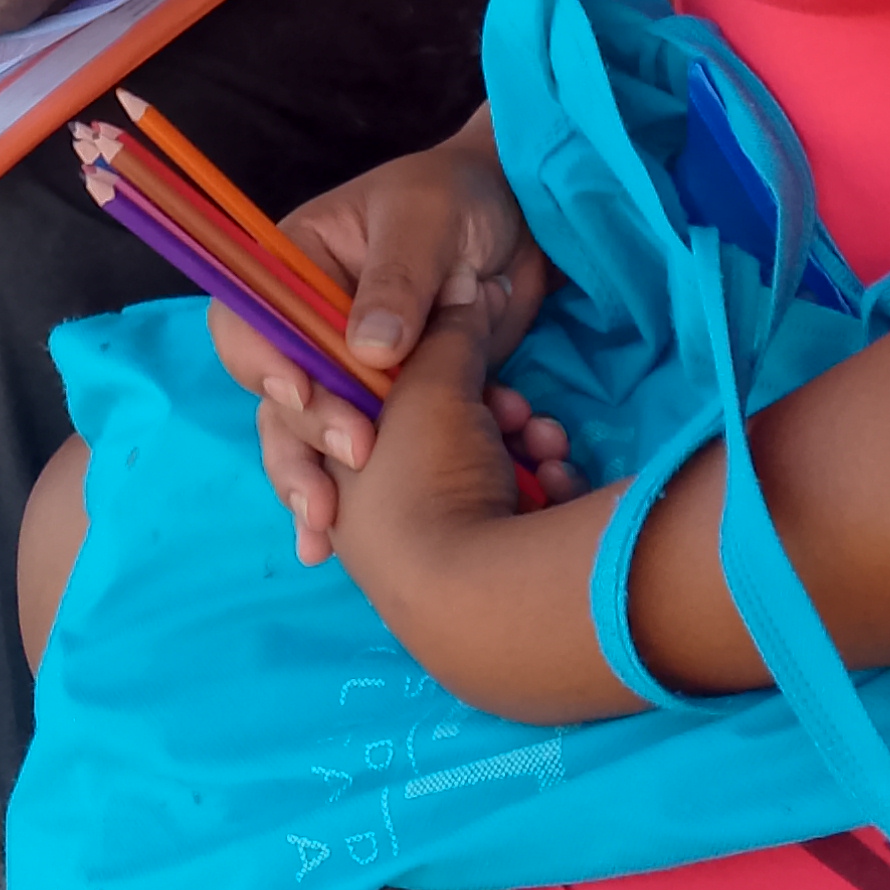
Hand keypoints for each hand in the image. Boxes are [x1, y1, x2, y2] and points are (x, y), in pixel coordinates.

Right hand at [213, 117, 568, 562]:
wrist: (524, 219)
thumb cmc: (460, 197)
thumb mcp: (426, 218)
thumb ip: (398, 278)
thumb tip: (369, 352)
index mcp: (295, 267)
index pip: (249, 322)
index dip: (260, 363)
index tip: (301, 394)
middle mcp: (309, 328)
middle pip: (279, 397)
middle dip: (303, 443)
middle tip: (346, 469)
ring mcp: (350, 372)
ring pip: (318, 440)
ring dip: (324, 487)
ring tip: (327, 534)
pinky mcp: (396, 406)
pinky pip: (380, 456)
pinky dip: (386, 493)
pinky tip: (382, 535)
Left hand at [315, 304, 579, 688]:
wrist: (484, 602)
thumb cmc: (426, 480)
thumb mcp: (429, 383)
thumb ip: (443, 329)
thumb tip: (462, 288)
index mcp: (332, 464)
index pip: (358, 399)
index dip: (410, 365)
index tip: (452, 347)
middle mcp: (373, 510)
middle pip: (433, 433)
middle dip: (486, 413)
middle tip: (513, 407)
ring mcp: (430, 545)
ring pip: (481, 467)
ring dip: (522, 446)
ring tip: (545, 443)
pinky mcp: (487, 569)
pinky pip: (511, 507)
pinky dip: (538, 487)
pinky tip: (557, 478)